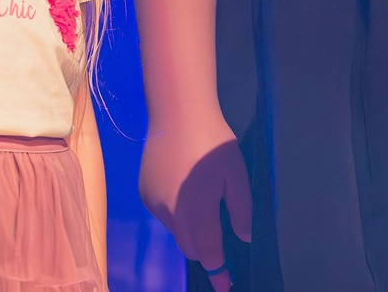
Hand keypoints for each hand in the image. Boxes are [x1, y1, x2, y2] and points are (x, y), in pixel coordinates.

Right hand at [139, 119, 251, 290]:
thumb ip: (241, 210)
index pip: (209, 254)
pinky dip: (177, 211)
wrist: (176, 113)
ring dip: (191, 228)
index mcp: (197, 213)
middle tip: (222, 239)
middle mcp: (171, 215)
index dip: (219, 271)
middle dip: (206, 249)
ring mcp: (154, 205)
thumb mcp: (236, 175)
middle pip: (191, 247)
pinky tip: (185, 185)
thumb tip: (243, 238)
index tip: (225, 285)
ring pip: (177, 231)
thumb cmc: (213, 141)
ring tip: (203, 195)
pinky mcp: (144, 193)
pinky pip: (164, 214)